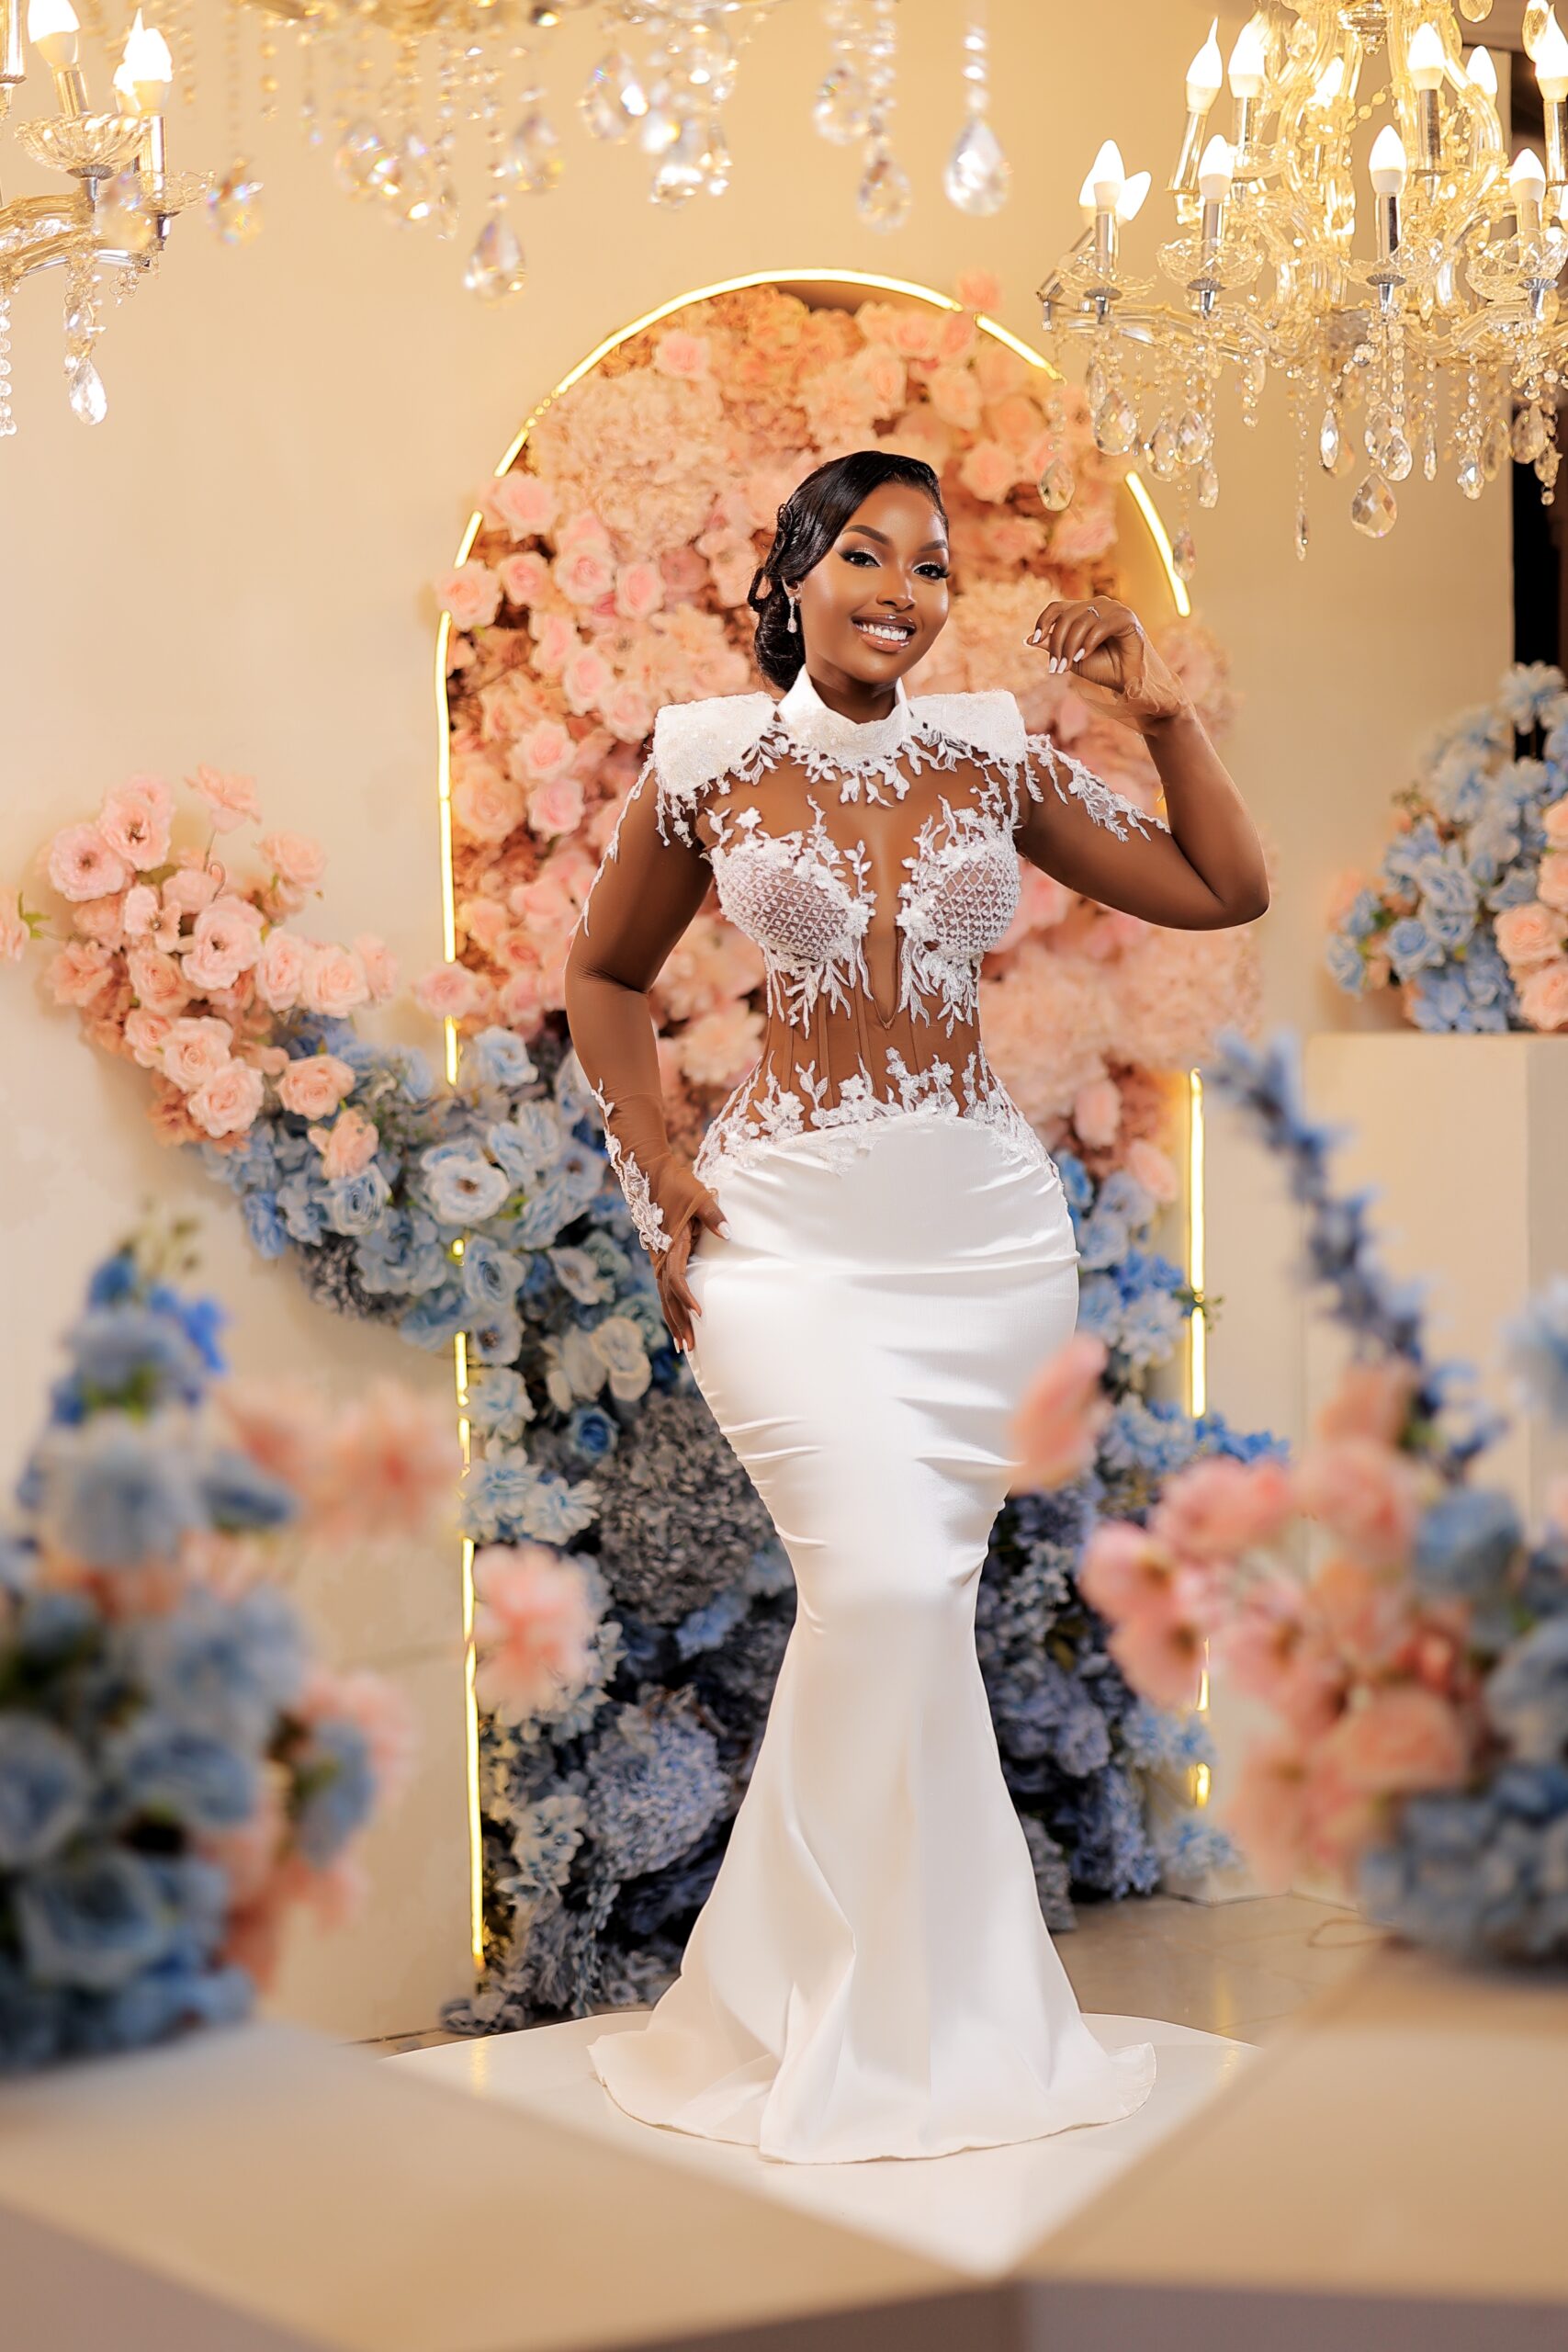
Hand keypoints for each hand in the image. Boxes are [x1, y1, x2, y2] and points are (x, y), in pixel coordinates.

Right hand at [646, 1152, 726, 1352]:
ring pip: (663, 1296)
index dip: (687, 1298)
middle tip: (690, 1348)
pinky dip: (669, 1305)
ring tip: (682, 1345)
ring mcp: (657, 1257)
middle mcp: (660, 1255)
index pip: (677, 1279)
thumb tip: (728, 1233)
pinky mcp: (658, 1255)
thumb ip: (714, 1214)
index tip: (700, 1314)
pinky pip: (663, 1287)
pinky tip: (676, 1318)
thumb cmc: (678, 1183)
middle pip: (668, 1296)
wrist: (650, 1172)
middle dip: (679, 1322)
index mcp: (671, 1243)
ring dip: (673, 1320)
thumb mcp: (700, 1196)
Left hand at [1026, 596, 1191, 735]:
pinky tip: (1082, 657)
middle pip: (1066, 615)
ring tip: (1067, 666)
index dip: (1043, 621)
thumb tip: (1028, 639)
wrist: (1129, 683)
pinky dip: (1088, 642)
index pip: (1057, 608)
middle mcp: (1098, 605)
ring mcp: (1113, 608)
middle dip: (1057, 643)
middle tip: (1055, 668)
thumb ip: (1053, 646)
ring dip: (1070, 645)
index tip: (1035, 639)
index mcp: (1084, 611)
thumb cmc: (1104, 669)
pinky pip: (1100, 625)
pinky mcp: (1126, 618)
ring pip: (1081, 620)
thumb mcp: (1071, 658)